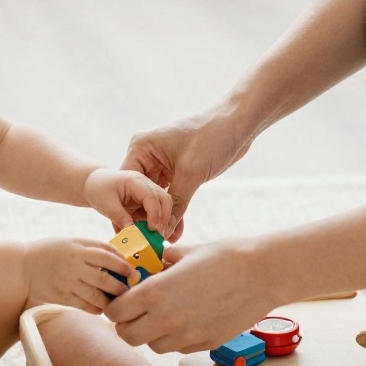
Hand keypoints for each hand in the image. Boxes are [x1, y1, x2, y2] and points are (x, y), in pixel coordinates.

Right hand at [23, 237, 133, 313]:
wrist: (23, 267)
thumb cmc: (52, 250)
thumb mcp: (72, 241)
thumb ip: (94, 247)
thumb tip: (119, 255)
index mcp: (78, 249)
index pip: (107, 257)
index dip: (123, 265)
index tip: (132, 271)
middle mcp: (74, 267)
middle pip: (104, 279)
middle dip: (120, 287)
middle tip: (129, 290)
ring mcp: (67, 283)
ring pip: (96, 296)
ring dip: (110, 301)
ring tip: (118, 301)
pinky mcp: (61, 297)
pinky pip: (84, 306)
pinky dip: (96, 308)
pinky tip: (101, 307)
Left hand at [82, 168, 174, 237]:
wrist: (94, 184)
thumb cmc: (98, 190)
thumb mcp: (107, 205)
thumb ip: (121, 219)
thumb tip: (134, 235)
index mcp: (136, 181)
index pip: (151, 196)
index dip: (155, 213)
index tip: (153, 229)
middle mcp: (146, 185)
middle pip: (165, 200)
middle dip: (165, 218)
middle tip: (159, 236)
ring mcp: (149, 193)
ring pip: (165, 207)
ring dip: (165, 223)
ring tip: (158, 239)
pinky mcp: (147, 203)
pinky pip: (158, 213)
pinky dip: (159, 224)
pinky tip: (155, 237)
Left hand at [105, 239, 277, 352]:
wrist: (262, 274)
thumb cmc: (226, 257)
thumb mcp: (186, 252)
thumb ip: (162, 262)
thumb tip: (150, 263)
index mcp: (157, 292)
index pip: (116, 311)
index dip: (116, 304)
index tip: (123, 296)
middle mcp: (167, 319)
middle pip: (127, 335)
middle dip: (127, 322)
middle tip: (136, 307)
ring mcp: (186, 336)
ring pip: (152, 344)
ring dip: (151, 331)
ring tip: (163, 311)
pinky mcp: (204, 344)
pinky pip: (177, 347)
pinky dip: (174, 337)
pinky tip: (186, 317)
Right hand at [121, 106, 252, 241]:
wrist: (238, 124)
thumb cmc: (211, 138)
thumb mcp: (191, 173)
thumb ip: (175, 203)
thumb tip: (164, 231)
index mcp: (142, 147)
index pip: (127, 183)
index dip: (132, 208)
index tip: (139, 232)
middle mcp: (148, 154)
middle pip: (140, 192)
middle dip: (148, 216)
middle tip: (153, 241)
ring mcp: (162, 163)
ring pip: (155, 196)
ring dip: (162, 216)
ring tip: (166, 240)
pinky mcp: (177, 170)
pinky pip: (169, 194)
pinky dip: (173, 210)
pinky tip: (176, 230)